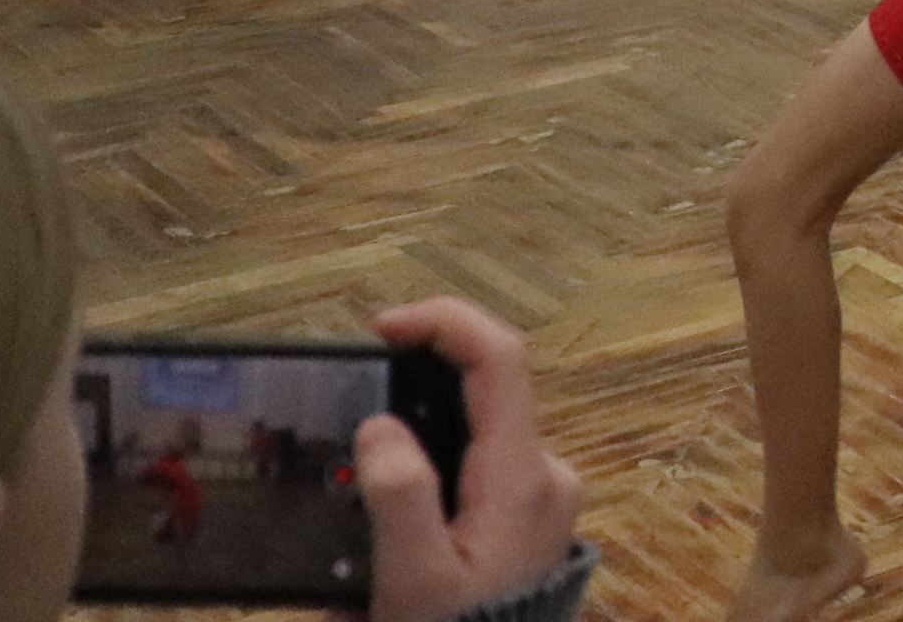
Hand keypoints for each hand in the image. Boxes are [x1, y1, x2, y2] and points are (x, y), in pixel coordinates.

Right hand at [360, 298, 581, 621]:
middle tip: (358, 379)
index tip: (382, 327)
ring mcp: (541, 494)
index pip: (501, 360)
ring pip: (485, 421)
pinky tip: (394, 472)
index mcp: (523, 476)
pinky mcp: (527, 515)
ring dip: (430, 409)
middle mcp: (545, 474)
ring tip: (363, 429)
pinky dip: (441, 445)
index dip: (446, 323)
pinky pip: (483, 457)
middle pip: (493, 385)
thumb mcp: (413, 579)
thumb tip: (381, 423)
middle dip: (426, 368)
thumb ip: (398, 497)